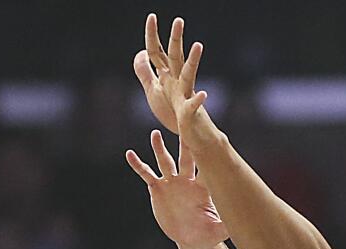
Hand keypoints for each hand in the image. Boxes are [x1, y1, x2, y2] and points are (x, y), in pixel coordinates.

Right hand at [126, 129, 228, 248]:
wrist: (192, 239)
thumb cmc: (208, 234)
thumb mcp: (218, 231)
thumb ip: (227, 224)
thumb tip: (241, 221)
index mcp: (202, 187)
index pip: (204, 167)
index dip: (205, 154)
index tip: (206, 139)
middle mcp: (187, 181)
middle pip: (186, 157)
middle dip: (185, 143)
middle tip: (184, 123)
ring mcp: (172, 183)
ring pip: (165, 161)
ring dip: (160, 149)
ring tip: (155, 134)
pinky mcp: (158, 189)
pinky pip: (147, 174)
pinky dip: (138, 165)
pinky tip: (130, 154)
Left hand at [134, 14, 207, 139]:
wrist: (191, 135)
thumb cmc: (172, 113)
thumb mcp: (153, 91)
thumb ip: (145, 71)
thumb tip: (141, 52)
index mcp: (166, 76)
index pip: (156, 52)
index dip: (152, 35)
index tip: (152, 16)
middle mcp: (176, 81)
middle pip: (174, 57)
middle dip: (176, 39)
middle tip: (179, 20)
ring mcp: (185, 95)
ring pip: (189, 75)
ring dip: (193, 61)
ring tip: (198, 45)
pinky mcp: (189, 113)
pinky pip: (193, 105)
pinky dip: (198, 100)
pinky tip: (204, 94)